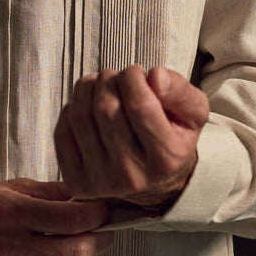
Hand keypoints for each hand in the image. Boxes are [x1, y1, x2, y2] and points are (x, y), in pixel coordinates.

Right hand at [0, 179, 114, 255]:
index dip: (98, 214)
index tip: (105, 210)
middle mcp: (6, 247)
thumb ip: (49, 193)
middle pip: (75, 251)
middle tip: (105, 232)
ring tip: (81, 248)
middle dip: (100, 240)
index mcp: (10, 213)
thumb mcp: (8, 188)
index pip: (72, 218)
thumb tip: (87, 197)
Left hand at [54, 65, 208, 213]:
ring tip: (101, 85)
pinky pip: (62, 132)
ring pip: (80, 117)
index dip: (132, 77)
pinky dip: (72, 109)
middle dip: (109, 80)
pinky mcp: (78, 182)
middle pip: (106, 109)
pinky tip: (88, 107)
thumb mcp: (192, 114)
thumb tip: (154, 76)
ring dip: (87, 88)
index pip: (139, 105)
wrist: (155, 181)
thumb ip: (180, 91)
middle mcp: (133, 176)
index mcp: (166, 159)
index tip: (135, 73)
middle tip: (117, 78)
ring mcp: (102, 182)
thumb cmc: (172, 138)